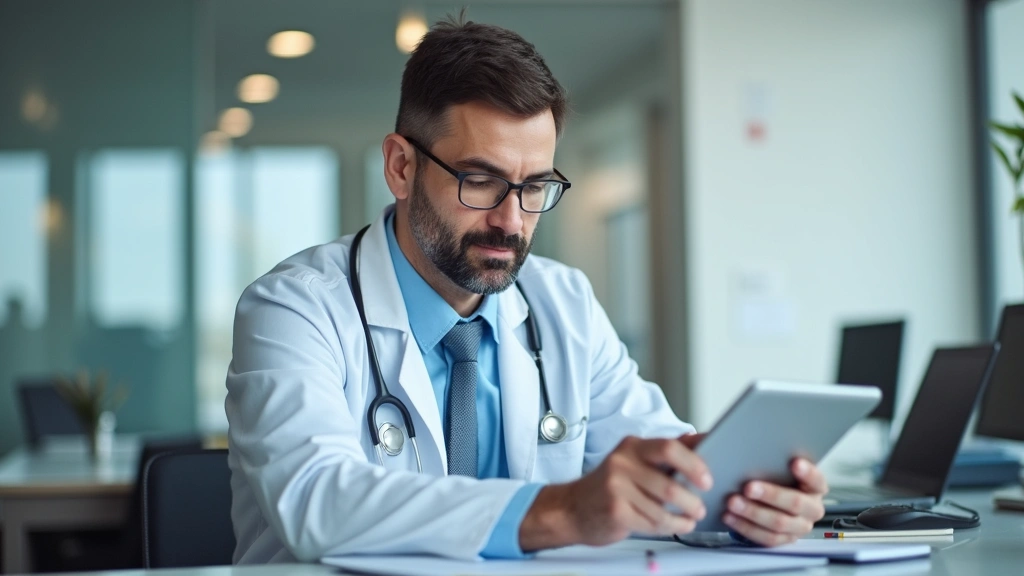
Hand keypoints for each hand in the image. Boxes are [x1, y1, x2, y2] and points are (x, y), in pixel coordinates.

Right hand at [519, 435, 711, 550]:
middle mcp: (622, 463)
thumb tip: (699, 439)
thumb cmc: (610, 485)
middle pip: (668, 483)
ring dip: (683, 518)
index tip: (707, 478)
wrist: (572, 508)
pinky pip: (652, 524)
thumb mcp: (634, 461)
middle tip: (700, 506)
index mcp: (632, 446)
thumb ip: (665, 453)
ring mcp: (616, 487)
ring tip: (690, 519)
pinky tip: (675, 525)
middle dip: (691, 500)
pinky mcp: (615, 511)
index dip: (693, 463)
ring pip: (662, 509)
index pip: (669, 448)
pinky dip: (670, 528)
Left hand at [722, 458, 827, 546]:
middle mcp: (812, 508)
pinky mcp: (784, 540)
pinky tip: (730, 516)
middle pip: (795, 503)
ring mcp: (799, 526)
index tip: (794, 462)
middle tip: (749, 487)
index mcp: (815, 487)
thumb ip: (770, 453)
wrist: (764, 495)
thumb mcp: (772, 461)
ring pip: (779, 523)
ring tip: (733, 502)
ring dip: (753, 513)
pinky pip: (766, 538)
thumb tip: (756, 440)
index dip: (807, 473)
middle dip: (771, 495)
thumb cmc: (769, 473)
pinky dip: (746, 527)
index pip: (817, 480)